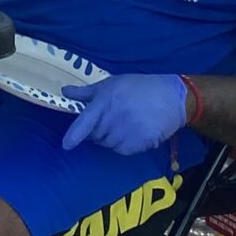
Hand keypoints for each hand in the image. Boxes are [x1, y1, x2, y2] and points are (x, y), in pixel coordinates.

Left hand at [61, 74, 193, 154]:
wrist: (170, 98)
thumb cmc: (137, 88)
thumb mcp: (111, 84)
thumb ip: (86, 92)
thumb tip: (64, 92)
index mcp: (105, 101)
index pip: (85, 121)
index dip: (75, 135)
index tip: (66, 145)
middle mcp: (114, 117)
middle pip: (95, 135)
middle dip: (97, 131)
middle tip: (111, 119)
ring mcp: (127, 131)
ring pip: (108, 144)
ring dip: (110, 138)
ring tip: (124, 123)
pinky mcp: (139, 143)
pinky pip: (122, 150)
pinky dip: (123, 145)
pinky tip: (133, 132)